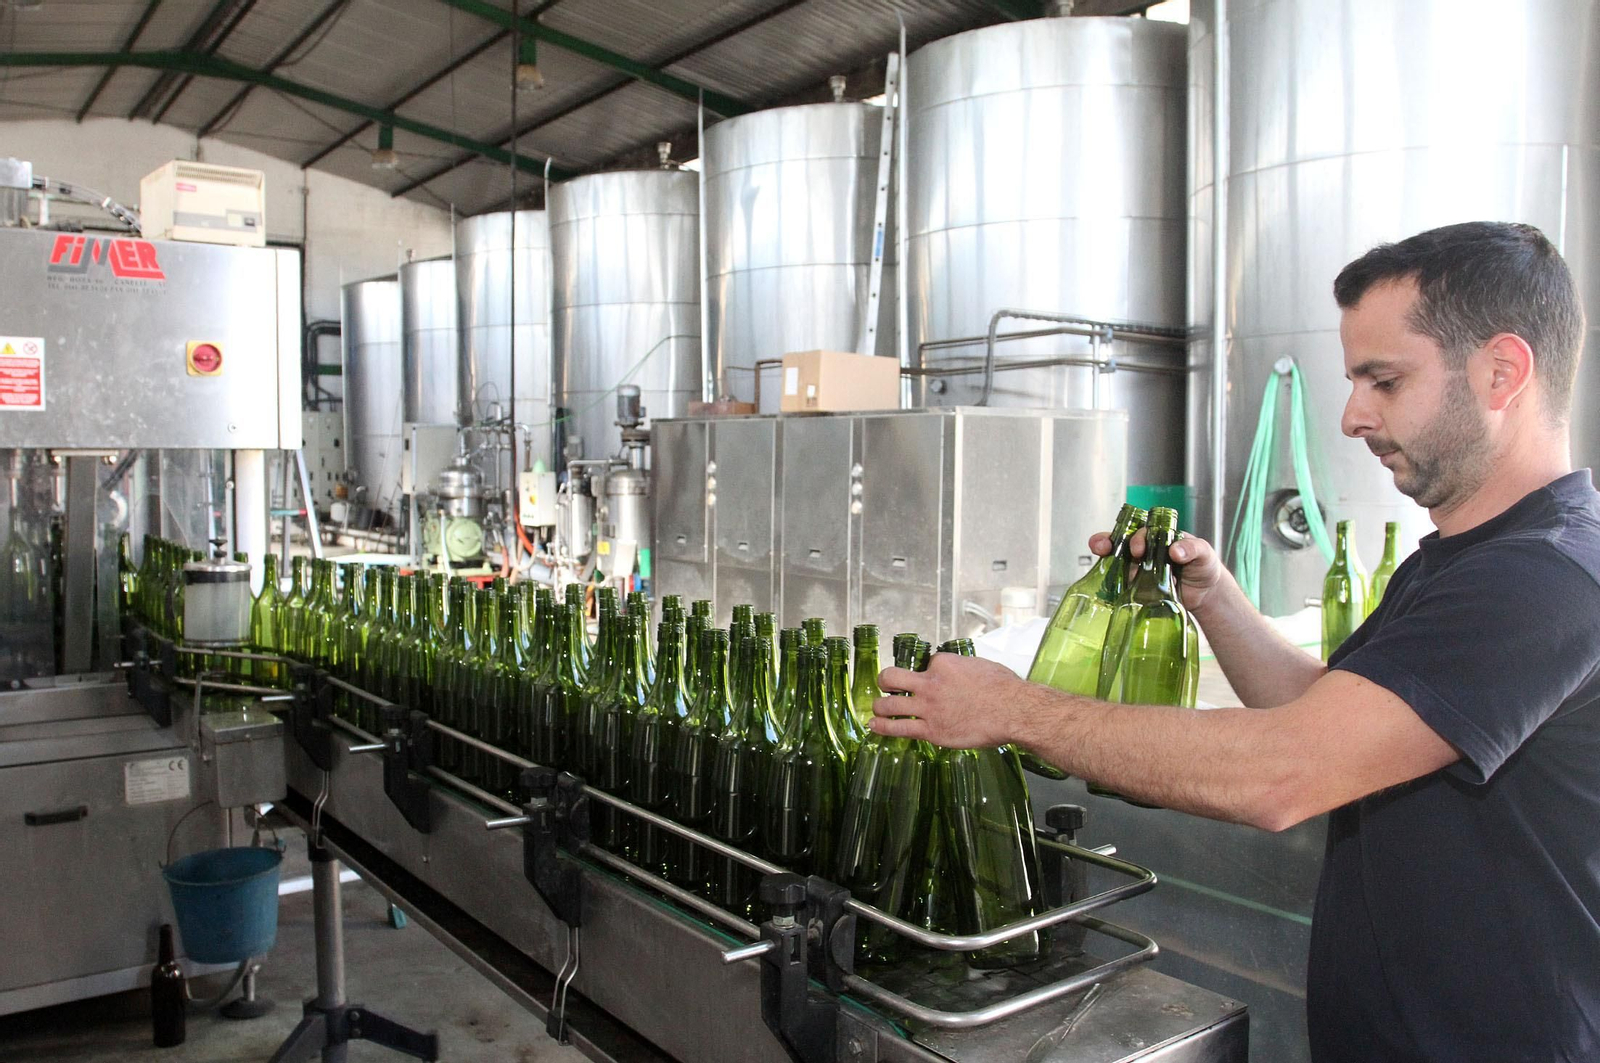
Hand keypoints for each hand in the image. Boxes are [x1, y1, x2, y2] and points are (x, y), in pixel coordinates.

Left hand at [871, 653, 1039, 748]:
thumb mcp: (980, 666)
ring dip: (879, 707)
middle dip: (885, 681)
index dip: (927, 672)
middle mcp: (930, 683)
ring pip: (889, 705)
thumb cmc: (1004, 689)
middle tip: (887, 687)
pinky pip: (898, 728)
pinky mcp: (931, 730)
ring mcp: (928, 707)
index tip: (930, 680)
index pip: (924, 664)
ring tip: (877, 709)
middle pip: (891, 677)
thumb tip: (960, 673)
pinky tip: (875, 727)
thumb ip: (963, 668)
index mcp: (943, 664)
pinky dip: (883, 727)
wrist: (1014, 711)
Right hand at [1088, 527, 1225, 614]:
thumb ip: (1193, 548)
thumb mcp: (1204, 552)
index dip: (1135, 536)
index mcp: (1159, 537)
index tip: (1137, 548)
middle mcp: (1146, 550)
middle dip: (1109, 541)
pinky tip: (1110, 585)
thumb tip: (1175, 550)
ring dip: (1105, 559)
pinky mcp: (1138, 587)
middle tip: (1106, 548)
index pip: (1142, 530)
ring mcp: (1140, 568)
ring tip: (1099, 560)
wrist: (1206, 593)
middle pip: (1121, 541)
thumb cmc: (1204, 565)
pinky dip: (1113, 583)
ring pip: (1116, 560)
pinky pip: (1122, 583)